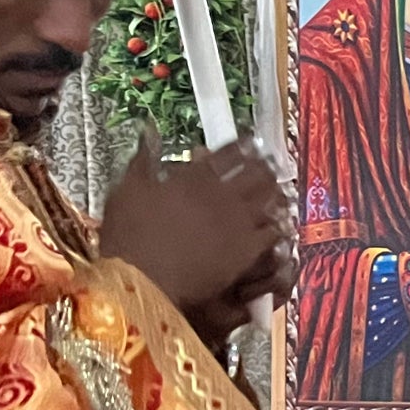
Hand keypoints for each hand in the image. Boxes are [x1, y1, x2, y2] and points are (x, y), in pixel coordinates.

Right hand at [98, 131, 292, 344]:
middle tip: (271, 165)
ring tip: (281, 191)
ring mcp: (237, 223)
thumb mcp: (128, 188)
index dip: (244, 146)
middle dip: (266, 167)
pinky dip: (279, 226)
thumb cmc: (129, 235)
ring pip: (270, 200)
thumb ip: (143, 157)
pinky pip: (273, 233)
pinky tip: (281, 225)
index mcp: (195, 176)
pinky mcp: (247, 251)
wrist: (143, 279)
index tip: (251, 143)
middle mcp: (223, 195)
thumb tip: (148, 130)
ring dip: (276, 193)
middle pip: (257, 173)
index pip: (229, 152)